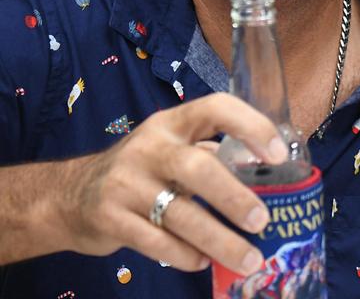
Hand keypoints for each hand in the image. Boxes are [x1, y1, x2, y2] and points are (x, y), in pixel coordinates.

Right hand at [56, 93, 287, 273]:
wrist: (68, 195)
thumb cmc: (142, 171)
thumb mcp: (172, 150)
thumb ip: (212, 156)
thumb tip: (271, 178)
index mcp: (173, 124)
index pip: (216, 108)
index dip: (252, 126)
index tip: (280, 155)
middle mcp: (149, 148)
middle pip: (198, 168)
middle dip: (234, 197)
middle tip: (263, 221)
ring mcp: (125, 183)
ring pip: (179, 214)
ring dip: (219, 240)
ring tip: (249, 258)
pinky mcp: (109, 218)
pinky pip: (155, 241)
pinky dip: (184, 255)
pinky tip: (203, 262)